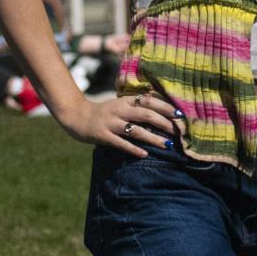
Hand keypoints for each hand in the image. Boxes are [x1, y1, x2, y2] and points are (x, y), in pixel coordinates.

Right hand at [58, 93, 179, 158]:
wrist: (76, 116)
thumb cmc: (103, 112)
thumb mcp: (119, 103)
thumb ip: (136, 103)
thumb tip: (157, 100)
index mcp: (125, 101)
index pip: (149, 102)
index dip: (165, 107)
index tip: (179, 114)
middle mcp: (119, 110)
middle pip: (145, 115)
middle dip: (163, 123)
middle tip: (178, 132)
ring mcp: (111, 123)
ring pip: (136, 131)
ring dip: (153, 138)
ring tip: (167, 145)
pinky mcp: (103, 136)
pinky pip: (121, 143)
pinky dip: (133, 149)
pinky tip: (144, 154)